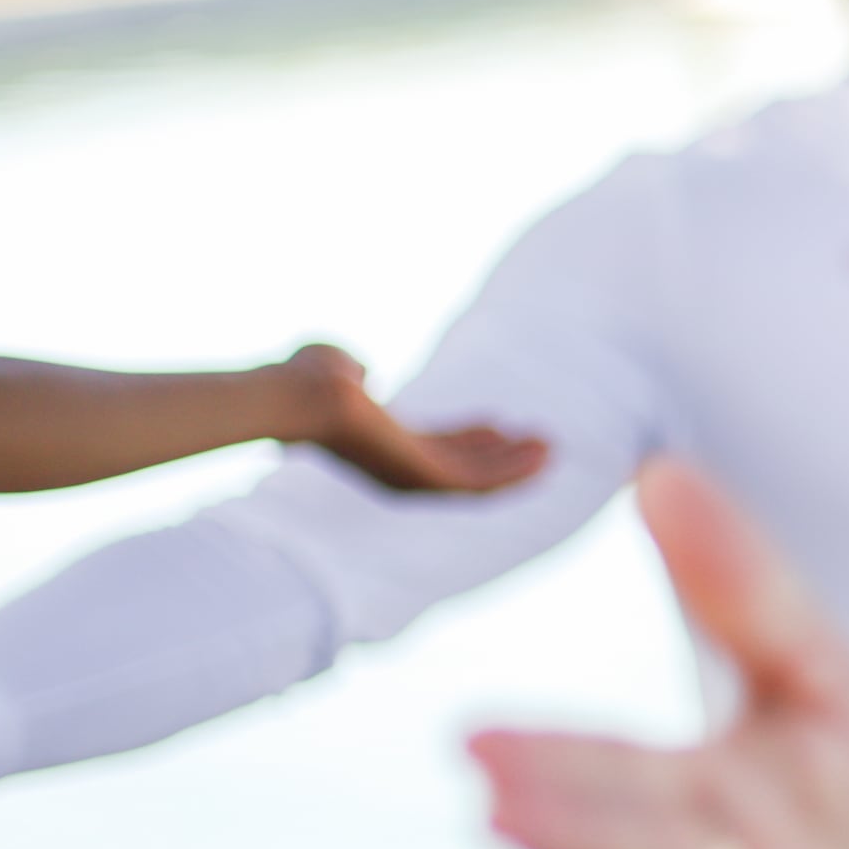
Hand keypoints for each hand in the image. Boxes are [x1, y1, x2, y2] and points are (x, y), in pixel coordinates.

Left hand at [285, 345, 550, 493]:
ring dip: (516, 466)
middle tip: (537, 441)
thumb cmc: (304, 378)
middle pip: (462, 469)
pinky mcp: (426, 478)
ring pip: (478, 480)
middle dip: (501, 456)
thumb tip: (358, 370)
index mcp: (380, 445)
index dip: (468, 439)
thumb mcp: (334, 365)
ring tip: (549, 449)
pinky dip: (514, 472)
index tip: (497, 424)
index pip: (434, 449)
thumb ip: (349, 366)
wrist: (299, 396)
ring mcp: (412, 477)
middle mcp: (398, 469)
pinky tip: (541, 457)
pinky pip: (481, 483)